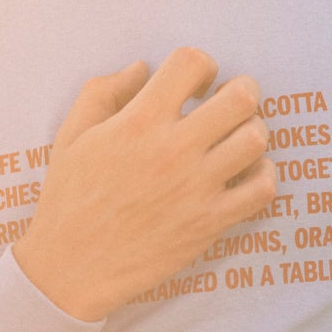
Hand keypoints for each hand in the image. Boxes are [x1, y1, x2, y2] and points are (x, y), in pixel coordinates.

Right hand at [13, 46, 275, 320]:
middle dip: (242, 90)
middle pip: (241, 97)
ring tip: (236, 140)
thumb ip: (102, 92)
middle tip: (230, 103)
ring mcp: (196, 188)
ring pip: (256, 140)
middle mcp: (173, 150)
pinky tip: (244, 175)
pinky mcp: (210, 223)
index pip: (193, 63)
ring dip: (252, 132)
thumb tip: (142, 67)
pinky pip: (263, 189)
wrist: (71, 268)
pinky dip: (263, 176)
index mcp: (138, 121)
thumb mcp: (71, 135)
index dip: (202, 66)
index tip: (197, 85)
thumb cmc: (68, 199)